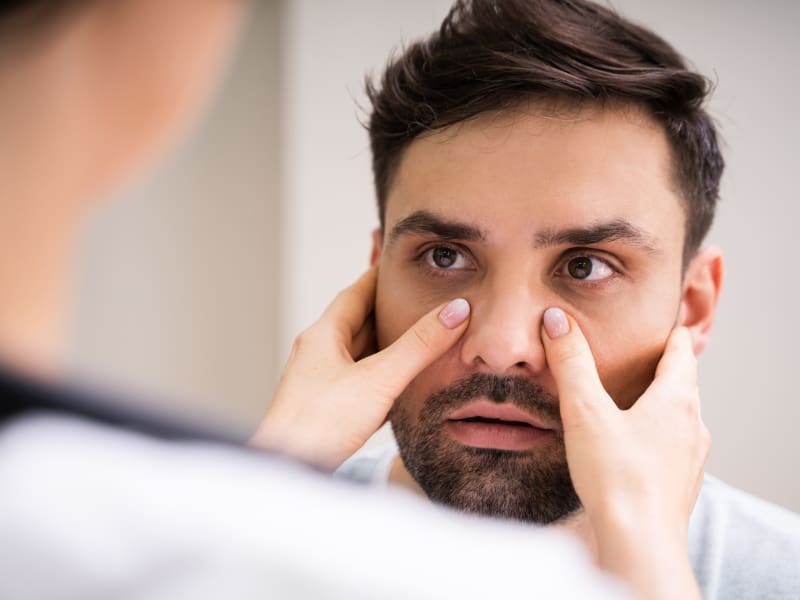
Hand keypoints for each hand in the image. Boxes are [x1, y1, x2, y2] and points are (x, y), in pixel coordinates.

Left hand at [250, 268, 469, 470]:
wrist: (287, 468)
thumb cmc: (318, 423)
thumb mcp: (378, 379)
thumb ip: (418, 346)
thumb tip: (454, 311)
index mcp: (323, 336)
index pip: (355, 294)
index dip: (378, 277)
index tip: (398, 265)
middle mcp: (318, 354)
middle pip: (357, 323)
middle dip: (387, 311)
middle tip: (417, 299)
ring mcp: (319, 382)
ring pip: (358, 354)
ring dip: (385, 345)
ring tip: (415, 337)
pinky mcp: (325, 409)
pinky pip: (357, 382)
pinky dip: (379, 376)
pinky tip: (396, 385)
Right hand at [541, 307, 708, 599]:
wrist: (639, 543)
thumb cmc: (615, 477)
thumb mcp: (585, 411)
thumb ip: (571, 363)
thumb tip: (557, 320)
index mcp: (676, 400)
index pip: (681, 353)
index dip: (670, 336)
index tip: (662, 324)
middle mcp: (692, 426)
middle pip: (683, 384)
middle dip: (664, 369)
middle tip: (643, 357)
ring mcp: (690, 458)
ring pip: (680, 418)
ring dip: (661, 404)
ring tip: (635, 400)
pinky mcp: (681, 484)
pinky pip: (674, 447)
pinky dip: (657, 436)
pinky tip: (634, 446)